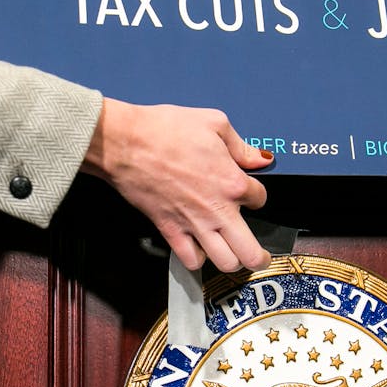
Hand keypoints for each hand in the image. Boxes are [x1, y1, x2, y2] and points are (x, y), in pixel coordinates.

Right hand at [81, 99, 273, 272]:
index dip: (258, 196)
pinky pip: (191, 260)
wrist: (126, 143)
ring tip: (233, 256)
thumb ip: (241, 147)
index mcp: (232, 182)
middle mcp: (217, 209)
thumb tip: (260, 159)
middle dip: (260, 257)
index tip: (249, 193)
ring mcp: (193, 224)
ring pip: (225, 263)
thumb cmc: (165, 129)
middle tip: (260, 256)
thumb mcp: (215, 123)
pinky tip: (200, 248)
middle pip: (250, 252)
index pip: (260, 200)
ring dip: (233, 262)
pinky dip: (198, 260)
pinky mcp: (170, 230)